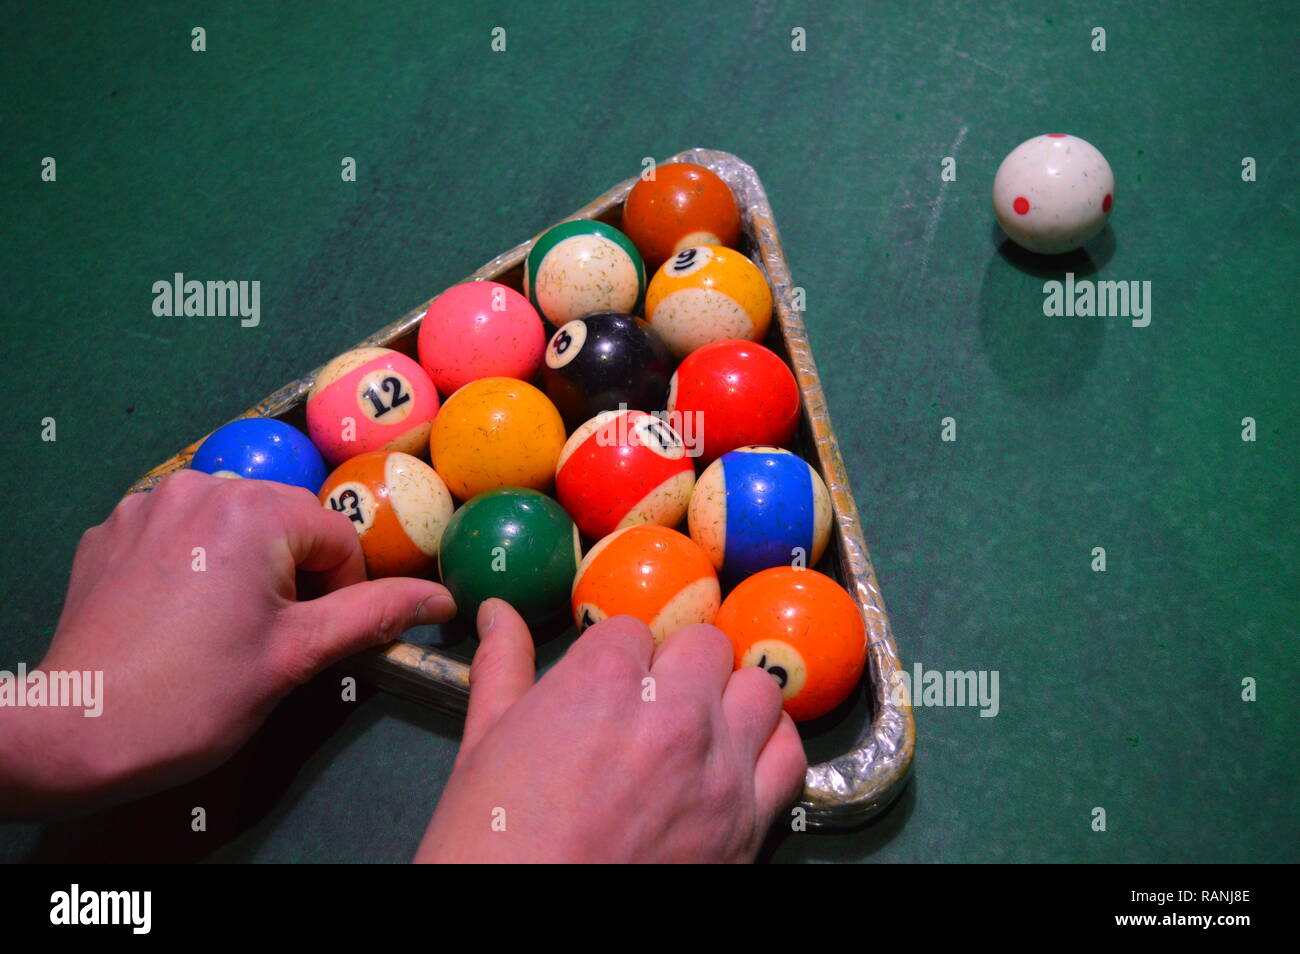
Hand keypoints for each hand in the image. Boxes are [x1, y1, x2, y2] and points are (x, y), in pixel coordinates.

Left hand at [0, 470, 453, 818]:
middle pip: (284, 520)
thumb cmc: (197, 695)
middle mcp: (199, 485)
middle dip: (291, 571)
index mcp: (253, 509)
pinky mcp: (109, 529)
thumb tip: (441, 598)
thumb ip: (375, 614)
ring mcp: (146, 503)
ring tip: (220, 625)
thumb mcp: (298, 655)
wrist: (77, 730)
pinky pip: (178, 530)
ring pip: (231, 522)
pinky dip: (192, 561)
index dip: (341, 590)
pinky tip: (177, 613)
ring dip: (243, 562)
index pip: (337, 535)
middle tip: (268, 635)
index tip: (313, 636)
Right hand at [416, 601, 806, 862]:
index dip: (616, 656)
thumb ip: (502, 667)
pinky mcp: (747, 820)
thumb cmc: (491, 845)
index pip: (633, 628)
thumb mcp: (483, 745)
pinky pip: (789, 753)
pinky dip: (770, 744)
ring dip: (728, 695)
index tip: (605, 684)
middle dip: (676, 664)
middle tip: (649, 700)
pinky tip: (739, 754)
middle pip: (703, 645)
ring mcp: (718, 766)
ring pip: (756, 686)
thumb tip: (496, 611)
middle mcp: (673, 711)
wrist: (523, 930)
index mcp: (604, 680)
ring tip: (697, 722)